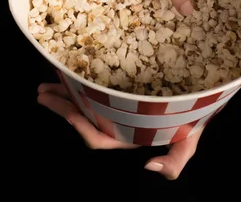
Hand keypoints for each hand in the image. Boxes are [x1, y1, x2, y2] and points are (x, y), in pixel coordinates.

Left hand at [37, 83, 201, 179]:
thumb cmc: (191, 121)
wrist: (198, 95)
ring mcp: (115, 106)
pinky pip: (92, 87)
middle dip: (61, 108)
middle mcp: (118, 122)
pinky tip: (66, 74)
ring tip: (46, 86)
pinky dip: (78, 82)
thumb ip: (175, 162)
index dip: (81, 127)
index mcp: (129, 135)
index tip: (68, 113)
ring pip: (83, 102)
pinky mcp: (117, 90)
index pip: (98, 137)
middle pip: (83, 118)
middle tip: (42, 94)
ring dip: (63, 95)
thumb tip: (149, 167)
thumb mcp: (189, 143)